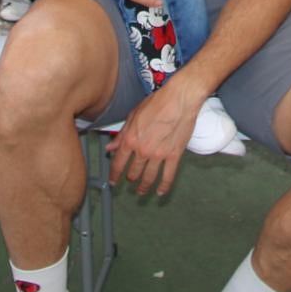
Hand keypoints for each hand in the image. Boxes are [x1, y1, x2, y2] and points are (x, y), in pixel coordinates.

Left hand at [106, 77, 204, 194]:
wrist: (180, 99)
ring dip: (144, 187)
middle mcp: (143, 150)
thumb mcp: (134, 115)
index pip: (118, 163)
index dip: (114, 174)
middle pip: (133, 172)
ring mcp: (159, 154)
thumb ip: (121, 134)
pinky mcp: (174, 155)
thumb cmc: (158, 102)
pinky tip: (160, 192)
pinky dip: (164, 187)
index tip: (113, 180)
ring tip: (141, 191)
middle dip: (130, 179)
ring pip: (149, 178)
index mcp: (130, 139)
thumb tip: (110, 148)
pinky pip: (168, 176)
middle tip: (130, 181)